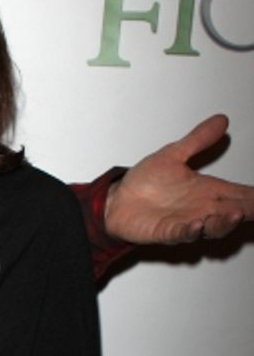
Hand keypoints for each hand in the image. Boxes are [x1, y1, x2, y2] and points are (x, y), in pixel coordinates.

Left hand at [105, 114, 253, 244]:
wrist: (116, 202)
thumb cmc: (145, 183)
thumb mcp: (173, 155)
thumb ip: (198, 140)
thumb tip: (221, 120)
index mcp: (207, 190)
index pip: (240, 194)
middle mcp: (202, 208)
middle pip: (234, 212)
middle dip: (249, 211)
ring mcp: (186, 222)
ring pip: (214, 227)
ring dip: (225, 222)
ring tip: (235, 213)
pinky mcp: (166, 232)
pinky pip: (181, 234)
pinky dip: (190, 230)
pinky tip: (197, 224)